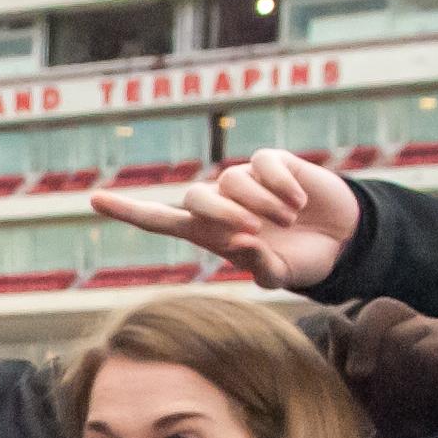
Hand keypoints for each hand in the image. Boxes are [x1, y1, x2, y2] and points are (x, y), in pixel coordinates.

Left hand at [89, 149, 362, 291]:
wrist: (342, 238)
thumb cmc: (302, 259)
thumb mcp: (281, 274)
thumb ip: (260, 266)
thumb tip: (242, 243)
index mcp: (209, 234)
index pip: (160, 219)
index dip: (129, 210)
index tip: (95, 199)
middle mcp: (220, 204)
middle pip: (195, 196)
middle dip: (221, 214)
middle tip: (252, 232)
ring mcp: (244, 181)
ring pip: (232, 180)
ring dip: (262, 203)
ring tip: (290, 220)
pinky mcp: (272, 163)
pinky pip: (263, 164)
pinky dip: (280, 184)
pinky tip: (299, 201)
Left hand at [339, 294, 437, 437]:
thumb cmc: (400, 413)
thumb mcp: (362, 387)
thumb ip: (346, 352)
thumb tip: (334, 319)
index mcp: (406, 326)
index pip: (382, 310)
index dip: (365, 339)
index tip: (358, 374)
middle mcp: (437, 326)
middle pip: (401, 337)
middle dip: (391, 376)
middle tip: (402, 401)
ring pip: (428, 353)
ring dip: (419, 389)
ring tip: (426, 404)